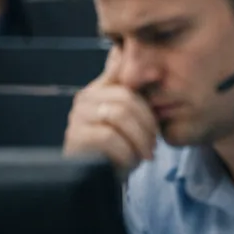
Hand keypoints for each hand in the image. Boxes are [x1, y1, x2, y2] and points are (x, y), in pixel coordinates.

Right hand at [63, 48, 158, 172]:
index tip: (158, 78)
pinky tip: (131, 162)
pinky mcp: (75, 137)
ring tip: (145, 153)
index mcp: (100, 90)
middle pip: (127, 97)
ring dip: (140, 138)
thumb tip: (122, 51)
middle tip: (154, 142)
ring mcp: (77, 117)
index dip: (140, 74)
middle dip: (148, 122)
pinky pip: (108, 137)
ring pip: (120, 115)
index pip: (119, 69)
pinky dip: (127, 152)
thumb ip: (133, 92)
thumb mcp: (132, 121)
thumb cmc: (119, 149)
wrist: (98, 182)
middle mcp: (84, 99)